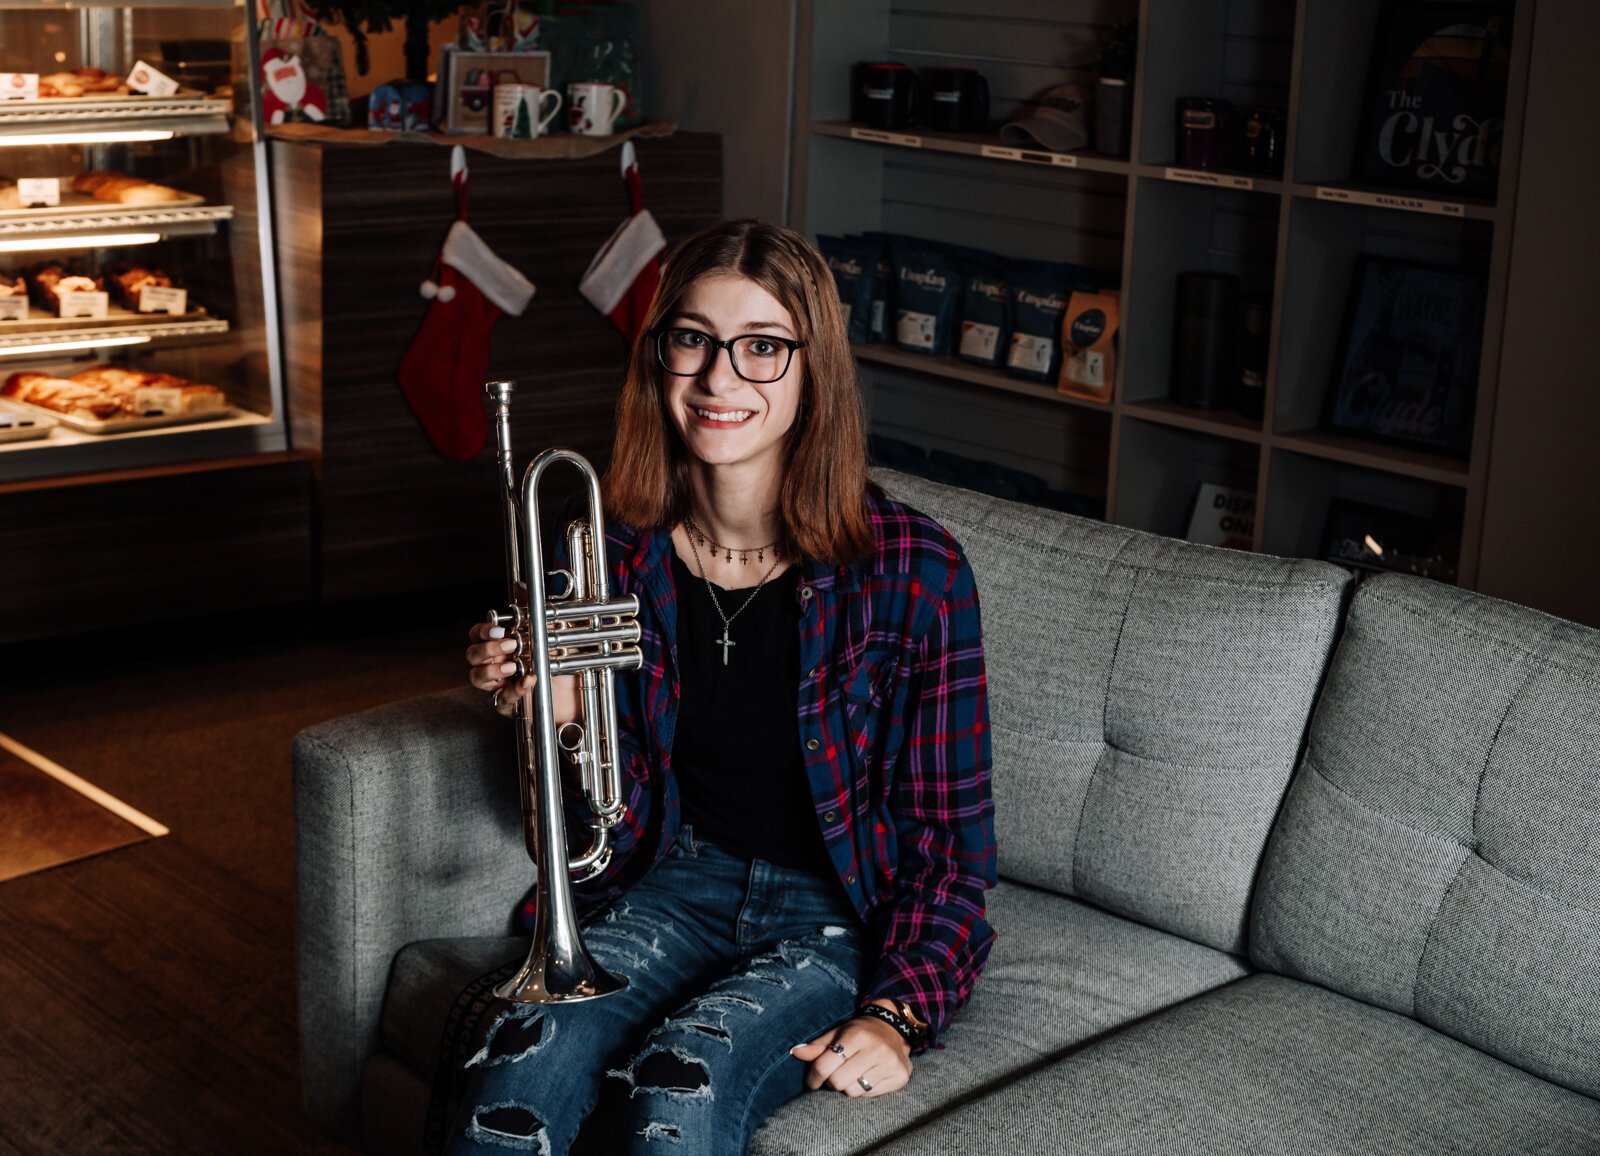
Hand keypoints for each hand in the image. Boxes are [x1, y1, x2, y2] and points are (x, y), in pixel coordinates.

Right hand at [464, 622, 577, 719]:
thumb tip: (529, 596)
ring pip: (476, 677)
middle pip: (472, 655)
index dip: (482, 631)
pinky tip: (527, 681)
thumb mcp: (551, 635)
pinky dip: (514, 690)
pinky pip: (502, 700)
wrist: (572, 689)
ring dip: (492, 670)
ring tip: (513, 666)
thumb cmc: (557, 661)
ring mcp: (496, 685)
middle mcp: (492, 664)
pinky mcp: (507, 704)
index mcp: (498, 645)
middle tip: (511, 646)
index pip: (476, 635)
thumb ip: (538, 618)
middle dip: (488, 649)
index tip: (499, 630)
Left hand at [790, 1006, 911, 1097]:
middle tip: (835, 1074)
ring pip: (854, 1091)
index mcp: (857, 1035)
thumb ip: (817, 1046)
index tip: (813, 1081)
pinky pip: (870, 1095)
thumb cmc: (859, 1033)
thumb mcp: (837, 1033)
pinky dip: (864, 1089)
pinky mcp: (899, 1077)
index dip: (814, 1077)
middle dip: (832, 1081)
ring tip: (852, 1074)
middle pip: (838, 1082)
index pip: (825, 1066)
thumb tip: (795, 1052)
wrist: (893, 1030)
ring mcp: (890, 1064)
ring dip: (848, 1086)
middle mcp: (876, 1049)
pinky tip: (868, 1076)